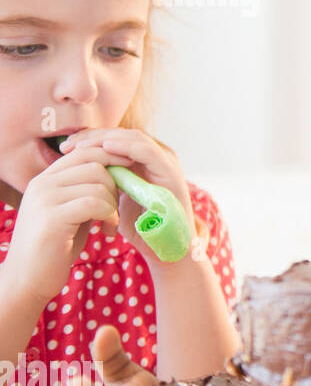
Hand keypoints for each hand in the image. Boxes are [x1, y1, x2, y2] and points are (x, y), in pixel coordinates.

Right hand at [4, 143, 135, 302]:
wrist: (28, 279)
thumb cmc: (56, 247)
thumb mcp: (71, 212)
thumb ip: (85, 192)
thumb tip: (116, 173)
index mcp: (46, 179)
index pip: (84, 152)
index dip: (111, 156)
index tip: (130, 168)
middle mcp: (42, 183)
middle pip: (95, 165)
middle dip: (115, 186)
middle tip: (115, 210)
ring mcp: (45, 198)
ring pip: (98, 184)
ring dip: (113, 205)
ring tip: (109, 225)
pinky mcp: (52, 217)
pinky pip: (94, 203)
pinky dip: (109, 216)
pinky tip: (106, 231)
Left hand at [59, 128, 195, 266]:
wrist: (165, 250)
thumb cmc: (142, 228)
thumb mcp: (117, 200)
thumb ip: (107, 182)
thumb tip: (78, 170)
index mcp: (144, 164)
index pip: (116, 140)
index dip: (90, 140)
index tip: (65, 148)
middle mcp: (157, 160)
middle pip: (123, 135)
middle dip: (93, 136)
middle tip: (68, 145)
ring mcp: (166, 164)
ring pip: (135, 138)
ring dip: (106, 139)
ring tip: (82, 145)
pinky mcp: (171, 173)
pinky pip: (148, 152)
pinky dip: (126, 146)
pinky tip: (106, 147)